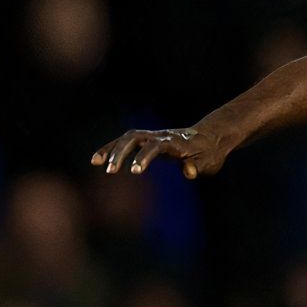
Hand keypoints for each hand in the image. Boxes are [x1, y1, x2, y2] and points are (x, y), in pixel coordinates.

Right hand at [91, 127, 229, 178]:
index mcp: (175, 142)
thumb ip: (198, 167)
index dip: (144, 157)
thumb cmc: (210, 154)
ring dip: (111, 149)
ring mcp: (152, 136)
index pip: (155, 147)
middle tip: (111, 171)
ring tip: (96, 163)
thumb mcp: (209, 163)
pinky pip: (125, 142)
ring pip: (126, 138)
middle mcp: (160, 136)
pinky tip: (98, 160)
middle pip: (134, 138)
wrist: (210, 138)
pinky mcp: (147, 139)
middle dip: (120, 153)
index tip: (135, 171)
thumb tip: (188, 171)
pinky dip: (111, 149)